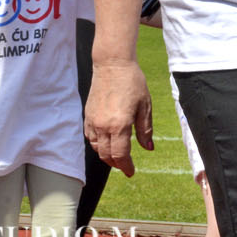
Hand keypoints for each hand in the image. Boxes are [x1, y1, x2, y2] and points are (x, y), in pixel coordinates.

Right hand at [83, 60, 152, 176]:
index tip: (131, 172)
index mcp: (119, 125)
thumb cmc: (132, 82)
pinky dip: (98, 145)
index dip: (126, 166)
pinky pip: (90, 137)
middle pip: (106, 155)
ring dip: (106, 156)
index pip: (120, 155)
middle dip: (116, 164)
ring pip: (96, 148)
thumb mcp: (145, 106)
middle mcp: (103, 126)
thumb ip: (145, 129)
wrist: (112, 65)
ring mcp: (93, 121)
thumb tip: (148, 148)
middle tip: (125, 166)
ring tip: (117, 156)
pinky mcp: (87, 116)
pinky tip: (106, 143)